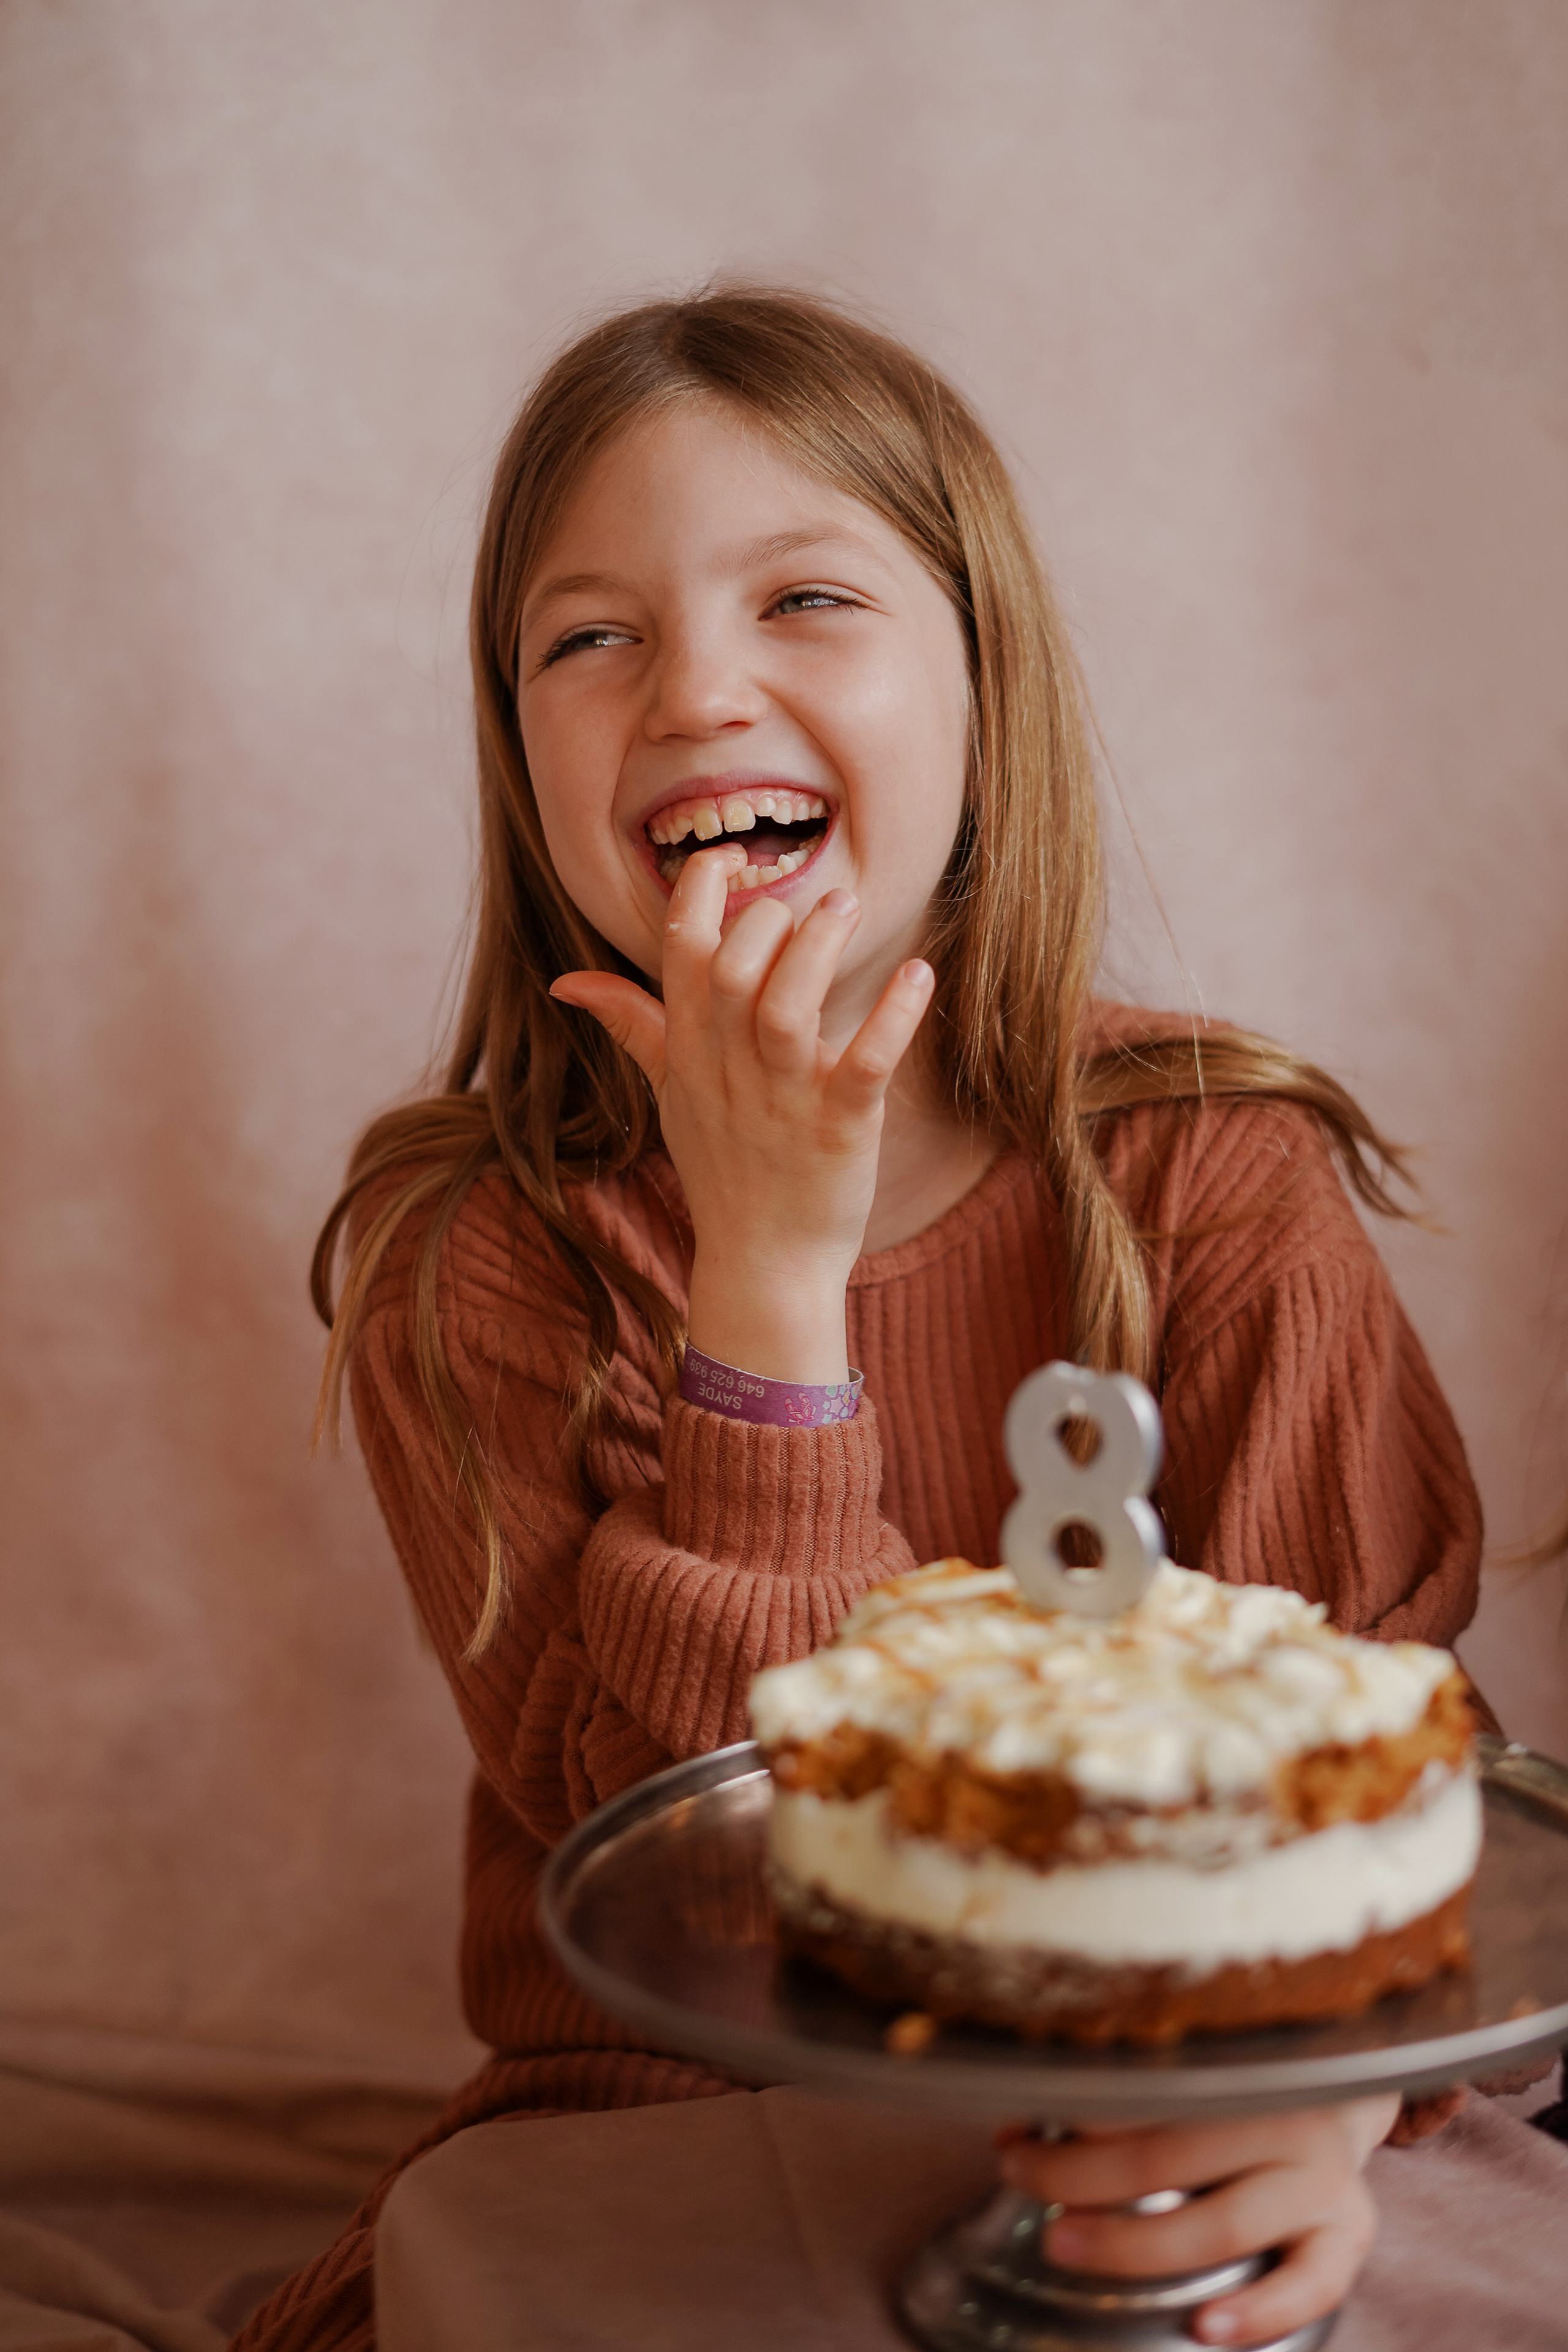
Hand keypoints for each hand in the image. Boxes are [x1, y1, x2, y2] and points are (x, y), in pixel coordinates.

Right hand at [550, 846, 933, 1380]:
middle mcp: (731, 1070)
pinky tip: (919, 975)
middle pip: (732, 969)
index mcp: (690, 1051)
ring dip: (821, 947)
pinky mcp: (840, 1128)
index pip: (679, 952)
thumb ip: (629, 1025)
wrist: (764, 1265)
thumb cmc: (722, 1168)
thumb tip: (567, 980)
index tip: (729, 860)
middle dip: (767, 918)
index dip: (700, 892)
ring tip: (849, 907)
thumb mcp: (667, 1091)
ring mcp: (785, 1100)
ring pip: (789, 1006)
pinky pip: (867, 1061)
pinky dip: (894, 1015)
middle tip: (811, 901)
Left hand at [995, 2094, 1399, 2344]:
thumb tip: (1010, 2125)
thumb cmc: (1238, 2093)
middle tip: (1018, 2179)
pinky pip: (1313, 2281)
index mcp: (1239, 2064)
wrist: (1342, 2098)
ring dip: (1138, 2245)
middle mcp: (1284, 2113)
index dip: (1068, 2112)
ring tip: (1064, 2244)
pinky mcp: (1350, 2231)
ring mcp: (1322, 2176)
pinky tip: (1205, 2328)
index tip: (1011, 2133)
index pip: (1142, 2087)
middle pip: (1168, 2153)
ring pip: (1227, 2222)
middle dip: (1080, 2175)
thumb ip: (1115, 2095)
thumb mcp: (1189, 2075)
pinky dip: (1261, 2310)